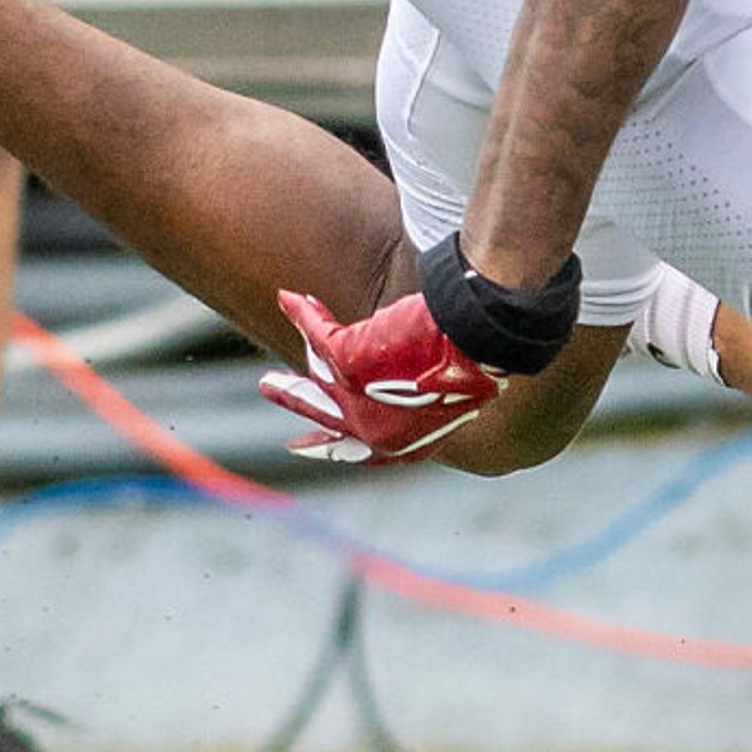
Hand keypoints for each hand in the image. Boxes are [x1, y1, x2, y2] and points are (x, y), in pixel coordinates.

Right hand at [258, 289, 501, 465]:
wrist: (483, 339)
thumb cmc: (481, 361)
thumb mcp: (454, 389)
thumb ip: (429, 397)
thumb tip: (430, 387)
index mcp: (409, 444)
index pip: (362, 452)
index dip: (334, 448)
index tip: (303, 444)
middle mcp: (380, 431)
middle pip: (327, 417)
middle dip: (297, 403)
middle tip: (271, 392)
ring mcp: (360, 399)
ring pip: (315, 380)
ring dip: (291, 372)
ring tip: (268, 369)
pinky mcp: (349, 363)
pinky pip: (317, 335)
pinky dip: (304, 315)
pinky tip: (290, 299)